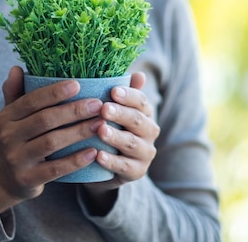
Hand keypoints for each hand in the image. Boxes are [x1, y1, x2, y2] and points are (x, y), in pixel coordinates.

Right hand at [0, 66, 103, 211]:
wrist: (6, 179)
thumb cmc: (19, 139)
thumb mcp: (12, 117)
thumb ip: (15, 93)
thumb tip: (17, 68)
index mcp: (7, 116)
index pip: (31, 101)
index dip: (54, 92)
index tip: (78, 84)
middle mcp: (9, 136)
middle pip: (44, 120)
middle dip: (73, 111)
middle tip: (98, 104)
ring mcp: (18, 159)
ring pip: (51, 143)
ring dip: (78, 132)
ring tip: (100, 124)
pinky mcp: (28, 179)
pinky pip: (55, 169)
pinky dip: (75, 160)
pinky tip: (93, 152)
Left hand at [82, 72, 159, 214]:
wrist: (104, 165)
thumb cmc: (109, 128)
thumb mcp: (113, 110)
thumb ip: (123, 93)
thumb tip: (139, 74)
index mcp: (144, 113)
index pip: (141, 101)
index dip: (128, 96)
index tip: (113, 91)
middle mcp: (149, 132)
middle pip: (137, 121)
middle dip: (121, 114)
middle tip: (104, 109)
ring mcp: (145, 153)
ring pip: (132, 143)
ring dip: (116, 137)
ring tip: (100, 130)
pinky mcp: (136, 172)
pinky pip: (125, 166)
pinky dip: (111, 161)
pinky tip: (98, 156)